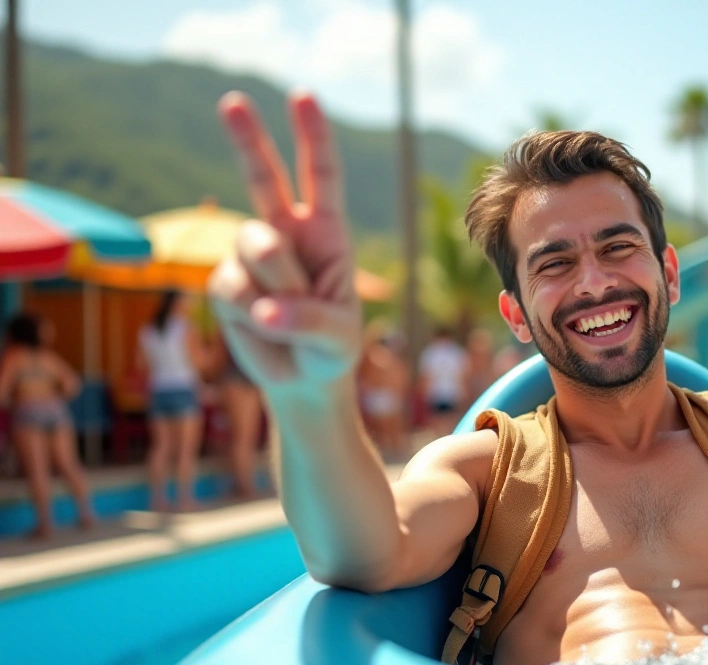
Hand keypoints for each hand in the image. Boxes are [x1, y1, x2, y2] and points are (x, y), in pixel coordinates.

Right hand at [208, 92, 361, 397]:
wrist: (301, 379)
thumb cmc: (330, 350)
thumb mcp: (337, 338)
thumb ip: (309, 320)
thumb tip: (265, 310)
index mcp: (326, 232)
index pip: (322, 175)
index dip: (313, 136)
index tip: (302, 97)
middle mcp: (285, 233)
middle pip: (263, 176)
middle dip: (248, 138)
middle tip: (233, 100)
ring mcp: (250, 255)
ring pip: (254, 248)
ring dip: (276, 285)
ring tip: (289, 318)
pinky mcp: (225, 282)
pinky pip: (233, 288)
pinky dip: (251, 314)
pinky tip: (263, 328)